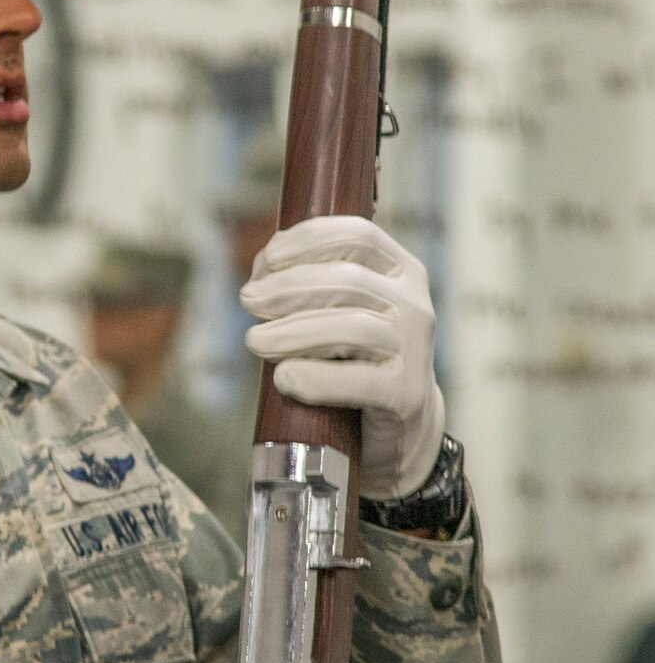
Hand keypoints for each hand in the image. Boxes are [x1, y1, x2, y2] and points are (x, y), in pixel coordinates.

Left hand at [239, 214, 444, 498]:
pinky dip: (314, 378)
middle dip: (288, 287)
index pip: (359, 235)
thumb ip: (309, 284)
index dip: (309, 239)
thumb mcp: (339, 310)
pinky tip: (283, 378)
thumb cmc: (357, 359)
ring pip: (350, 327)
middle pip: (347, 280)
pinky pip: (357, 381)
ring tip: (255, 340)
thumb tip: (262, 270)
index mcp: (401, 272)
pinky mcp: (405, 395)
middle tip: (248, 300)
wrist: (400, 427)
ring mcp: (414, 350)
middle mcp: (414, 304)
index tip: (268, 258)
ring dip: (292, 331)